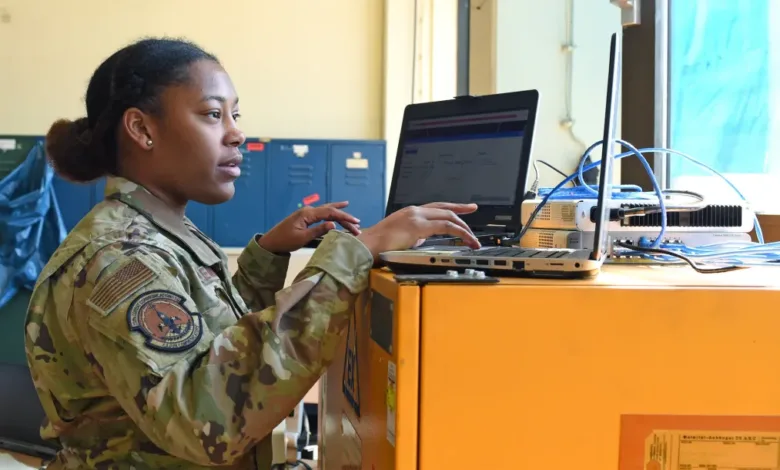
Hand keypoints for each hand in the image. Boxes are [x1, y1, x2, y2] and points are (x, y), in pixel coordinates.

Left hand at [257, 201, 360, 252]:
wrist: (271, 242)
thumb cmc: (285, 241)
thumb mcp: (302, 238)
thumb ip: (318, 230)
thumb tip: (333, 225)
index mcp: (308, 214)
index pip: (330, 212)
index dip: (344, 217)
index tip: (356, 222)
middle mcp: (308, 210)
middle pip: (331, 211)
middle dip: (345, 217)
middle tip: (358, 225)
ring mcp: (307, 213)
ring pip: (327, 211)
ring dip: (340, 215)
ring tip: (352, 217)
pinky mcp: (305, 217)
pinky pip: (322, 213)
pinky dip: (332, 214)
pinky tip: (337, 212)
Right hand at [356, 202, 479, 259]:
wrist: (366, 246)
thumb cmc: (378, 246)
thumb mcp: (400, 238)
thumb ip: (413, 236)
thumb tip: (423, 240)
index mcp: (410, 213)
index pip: (436, 206)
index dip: (452, 206)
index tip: (465, 207)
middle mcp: (414, 211)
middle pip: (445, 208)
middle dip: (462, 211)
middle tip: (473, 210)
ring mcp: (416, 217)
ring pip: (448, 216)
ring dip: (463, 227)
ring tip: (473, 238)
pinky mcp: (418, 226)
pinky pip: (445, 226)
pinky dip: (459, 232)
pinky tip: (466, 239)